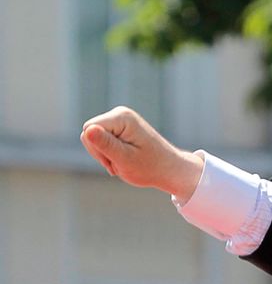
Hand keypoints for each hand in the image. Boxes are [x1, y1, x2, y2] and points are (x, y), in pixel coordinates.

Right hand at [80, 106, 203, 200]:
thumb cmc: (151, 168)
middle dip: (101, 152)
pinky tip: (124, 160)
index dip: (96, 150)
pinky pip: (102, 141)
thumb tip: (88, 129)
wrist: (171, 170)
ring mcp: (120, 120)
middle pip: (89, 133)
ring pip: (93, 139)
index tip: (116, 161)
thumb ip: (105, 144)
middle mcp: (120, 114)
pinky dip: (110, 154)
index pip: (88, 130)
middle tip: (121, 164)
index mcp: (121, 117)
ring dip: (106, 155)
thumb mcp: (125, 159)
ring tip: (124, 163)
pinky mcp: (120, 128)